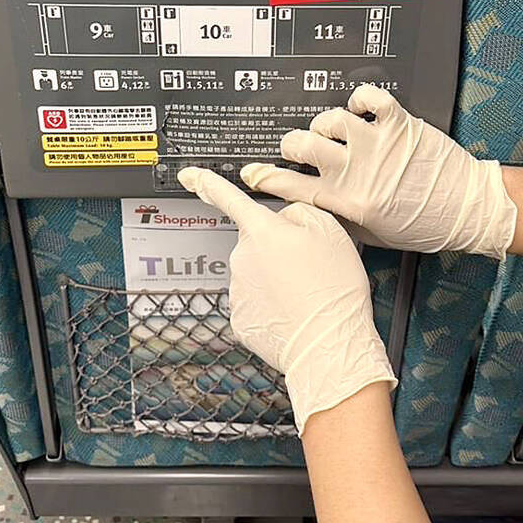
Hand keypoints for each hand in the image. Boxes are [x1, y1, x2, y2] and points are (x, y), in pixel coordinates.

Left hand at [177, 167, 395, 434]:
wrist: (330, 347)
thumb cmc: (334, 290)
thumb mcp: (331, 231)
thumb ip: (300, 212)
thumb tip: (284, 218)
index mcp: (262, 231)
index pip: (227, 198)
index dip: (206, 182)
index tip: (188, 175)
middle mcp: (242, 257)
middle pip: (256, 241)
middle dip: (275, 249)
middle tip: (307, 268)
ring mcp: (237, 290)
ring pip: (255, 272)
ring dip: (274, 278)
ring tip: (305, 293)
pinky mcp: (240, 319)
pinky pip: (254, 301)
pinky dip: (271, 305)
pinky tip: (292, 312)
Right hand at [240, 84, 516, 260]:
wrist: (467, 209)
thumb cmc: (424, 226)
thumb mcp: (372, 235)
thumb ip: (339, 218)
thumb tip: (312, 205)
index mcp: (347, 203)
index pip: (292, 187)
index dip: (266, 177)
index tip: (253, 172)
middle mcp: (357, 171)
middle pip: (301, 146)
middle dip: (292, 145)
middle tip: (299, 148)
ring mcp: (376, 144)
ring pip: (329, 120)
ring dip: (326, 125)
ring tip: (334, 132)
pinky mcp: (398, 124)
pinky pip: (368, 98)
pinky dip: (359, 99)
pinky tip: (360, 110)